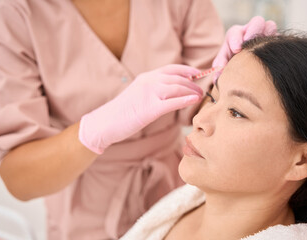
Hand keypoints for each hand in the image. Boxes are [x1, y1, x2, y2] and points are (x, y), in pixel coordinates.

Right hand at [79, 65, 202, 153]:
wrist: (105, 122)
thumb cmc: (122, 111)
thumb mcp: (138, 94)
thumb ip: (152, 90)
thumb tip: (168, 92)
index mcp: (146, 77)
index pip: (171, 69)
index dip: (187, 70)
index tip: (197, 74)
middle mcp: (149, 81)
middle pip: (177, 78)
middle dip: (192, 84)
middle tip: (201, 90)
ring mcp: (149, 94)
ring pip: (177, 88)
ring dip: (192, 91)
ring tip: (199, 96)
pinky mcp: (150, 108)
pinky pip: (172, 102)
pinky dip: (185, 100)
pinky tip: (193, 100)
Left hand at [212, 16, 276, 68]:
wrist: (244, 67)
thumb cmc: (230, 63)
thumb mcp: (223, 64)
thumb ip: (219, 67)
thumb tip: (218, 76)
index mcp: (236, 35)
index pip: (235, 32)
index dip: (236, 39)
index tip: (236, 49)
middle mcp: (251, 31)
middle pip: (257, 21)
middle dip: (253, 31)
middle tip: (249, 43)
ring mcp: (265, 35)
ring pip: (270, 26)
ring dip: (267, 36)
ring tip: (262, 50)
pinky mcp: (275, 43)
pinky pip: (279, 39)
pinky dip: (275, 46)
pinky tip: (271, 57)